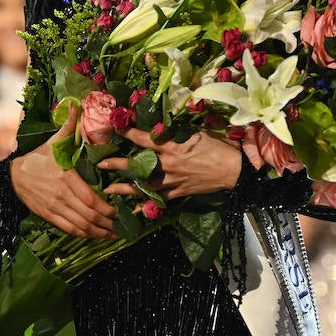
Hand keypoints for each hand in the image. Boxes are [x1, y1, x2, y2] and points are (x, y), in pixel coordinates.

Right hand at [11, 106, 116, 238]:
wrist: (13, 175)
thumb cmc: (38, 158)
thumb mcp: (54, 142)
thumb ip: (69, 126)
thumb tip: (76, 105)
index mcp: (66, 178)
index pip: (91, 199)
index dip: (107, 209)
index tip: (120, 212)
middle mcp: (61, 196)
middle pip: (89, 216)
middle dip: (108, 224)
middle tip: (123, 228)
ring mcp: (54, 207)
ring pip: (80, 226)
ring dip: (98, 233)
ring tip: (113, 235)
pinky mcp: (48, 215)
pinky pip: (68, 229)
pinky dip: (83, 234)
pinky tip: (94, 235)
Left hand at [98, 128, 242, 199]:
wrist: (234, 170)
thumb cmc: (218, 146)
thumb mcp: (197, 133)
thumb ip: (177, 131)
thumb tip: (161, 125)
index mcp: (173, 146)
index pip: (145, 138)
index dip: (128, 132)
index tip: (114, 128)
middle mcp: (169, 164)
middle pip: (138, 165)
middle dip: (118, 165)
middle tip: (101, 165)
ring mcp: (173, 180)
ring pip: (144, 186)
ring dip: (125, 188)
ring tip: (109, 190)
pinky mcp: (179, 192)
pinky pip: (158, 200)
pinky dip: (145, 205)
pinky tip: (132, 210)